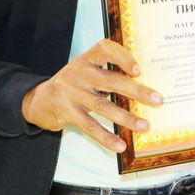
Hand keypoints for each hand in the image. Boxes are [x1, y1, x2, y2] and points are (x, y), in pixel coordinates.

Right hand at [21, 39, 161, 152]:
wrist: (37, 100)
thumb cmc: (72, 84)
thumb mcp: (85, 70)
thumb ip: (107, 73)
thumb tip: (142, 87)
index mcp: (86, 58)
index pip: (105, 49)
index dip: (122, 57)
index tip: (138, 70)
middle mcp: (78, 72)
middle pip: (111, 80)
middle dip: (137, 91)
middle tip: (157, 100)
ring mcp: (71, 92)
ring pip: (103, 106)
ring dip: (126, 118)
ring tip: (144, 126)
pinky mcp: (66, 112)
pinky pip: (90, 126)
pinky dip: (106, 137)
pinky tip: (120, 145)